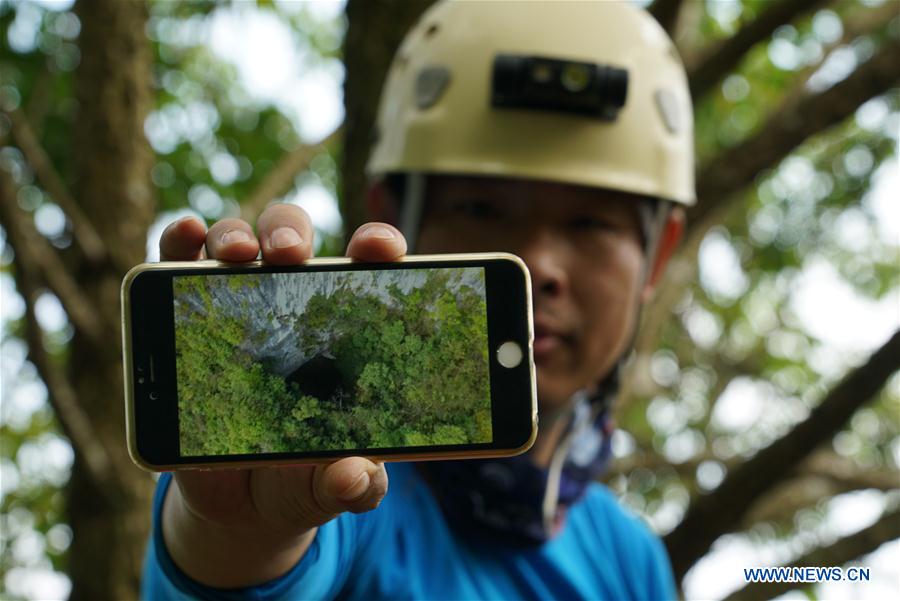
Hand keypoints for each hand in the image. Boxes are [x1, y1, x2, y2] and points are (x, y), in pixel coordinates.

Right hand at [157, 204, 405, 587]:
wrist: (240, 502)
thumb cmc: (301, 476)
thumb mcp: (332, 482)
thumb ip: (355, 483)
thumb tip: (355, 475)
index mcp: (340, 328)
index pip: (364, 268)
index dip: (376, 245)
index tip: (381, 249)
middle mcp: (287, 302)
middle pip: (290, 236)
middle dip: (290, 231)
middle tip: (291, 254)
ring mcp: (233, 305)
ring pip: (233, 240)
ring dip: (233, 234)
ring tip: (237, 255)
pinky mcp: (184, 319)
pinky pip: (175, 267)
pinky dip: (177, 241)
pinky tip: (185, 235)